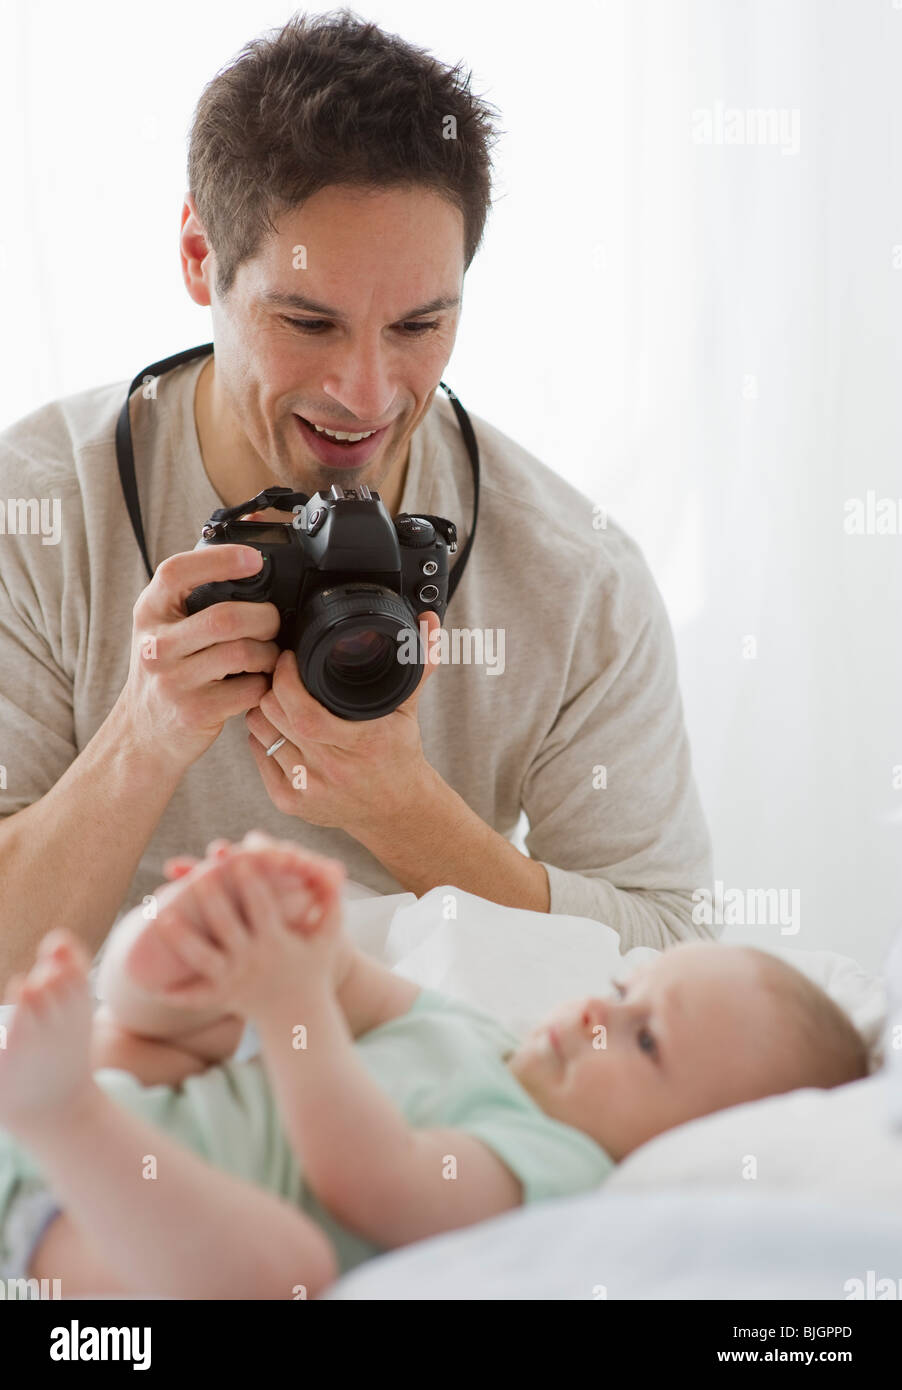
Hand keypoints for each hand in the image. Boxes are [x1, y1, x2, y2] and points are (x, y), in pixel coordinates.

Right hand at [121, 544, 281, 772]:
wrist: (143, 733)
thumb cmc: (167, 671)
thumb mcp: (165, 627)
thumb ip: (194, 595)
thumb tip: (250, 555)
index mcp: (149, 612)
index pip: (176, 572)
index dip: (219, 560)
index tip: (254, 559)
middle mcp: (156, 645)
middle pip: (226, 617)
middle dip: (265, 618)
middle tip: (273, 624)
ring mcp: (173, 681)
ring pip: (242, 652)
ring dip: (269, 653)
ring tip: (267, 656)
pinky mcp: (194, 712)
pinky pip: (249, 689)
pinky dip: (265, 684)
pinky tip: (259, 683)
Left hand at [149, 835, 346, 1016]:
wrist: (298, 1018)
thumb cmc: (312, 967)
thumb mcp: (328, 938)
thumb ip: (333, 904)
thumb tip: (338, 870)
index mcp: (278, 942)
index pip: (263, 907)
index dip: (252, 880)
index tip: (240, 854)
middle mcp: (254, 960)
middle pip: (227, 926)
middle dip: (212, 899)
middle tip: (196, 872)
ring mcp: (234, 980)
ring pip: (202, 958)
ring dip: (180, 937)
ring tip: (160, 914)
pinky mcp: (219, 997)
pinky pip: (193, 996)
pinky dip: (171, 991)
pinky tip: (145, 976)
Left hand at [244, 611, 441, 837]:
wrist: (395, 811)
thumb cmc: (398, 756)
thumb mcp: (408, 710)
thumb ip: (417, 664)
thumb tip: (428, 622)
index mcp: (360, 744)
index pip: (304, 713)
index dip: (287, 680)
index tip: (288, 659)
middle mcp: (330, 770)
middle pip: (273, 715)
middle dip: (272, 687)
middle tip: (282, 674)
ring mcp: (306, 789)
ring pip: (260, 730)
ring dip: (265, 710)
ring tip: (282, 701)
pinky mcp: (288, 802)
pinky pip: (258, 754)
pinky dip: (263, 735)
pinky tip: (281, 729)